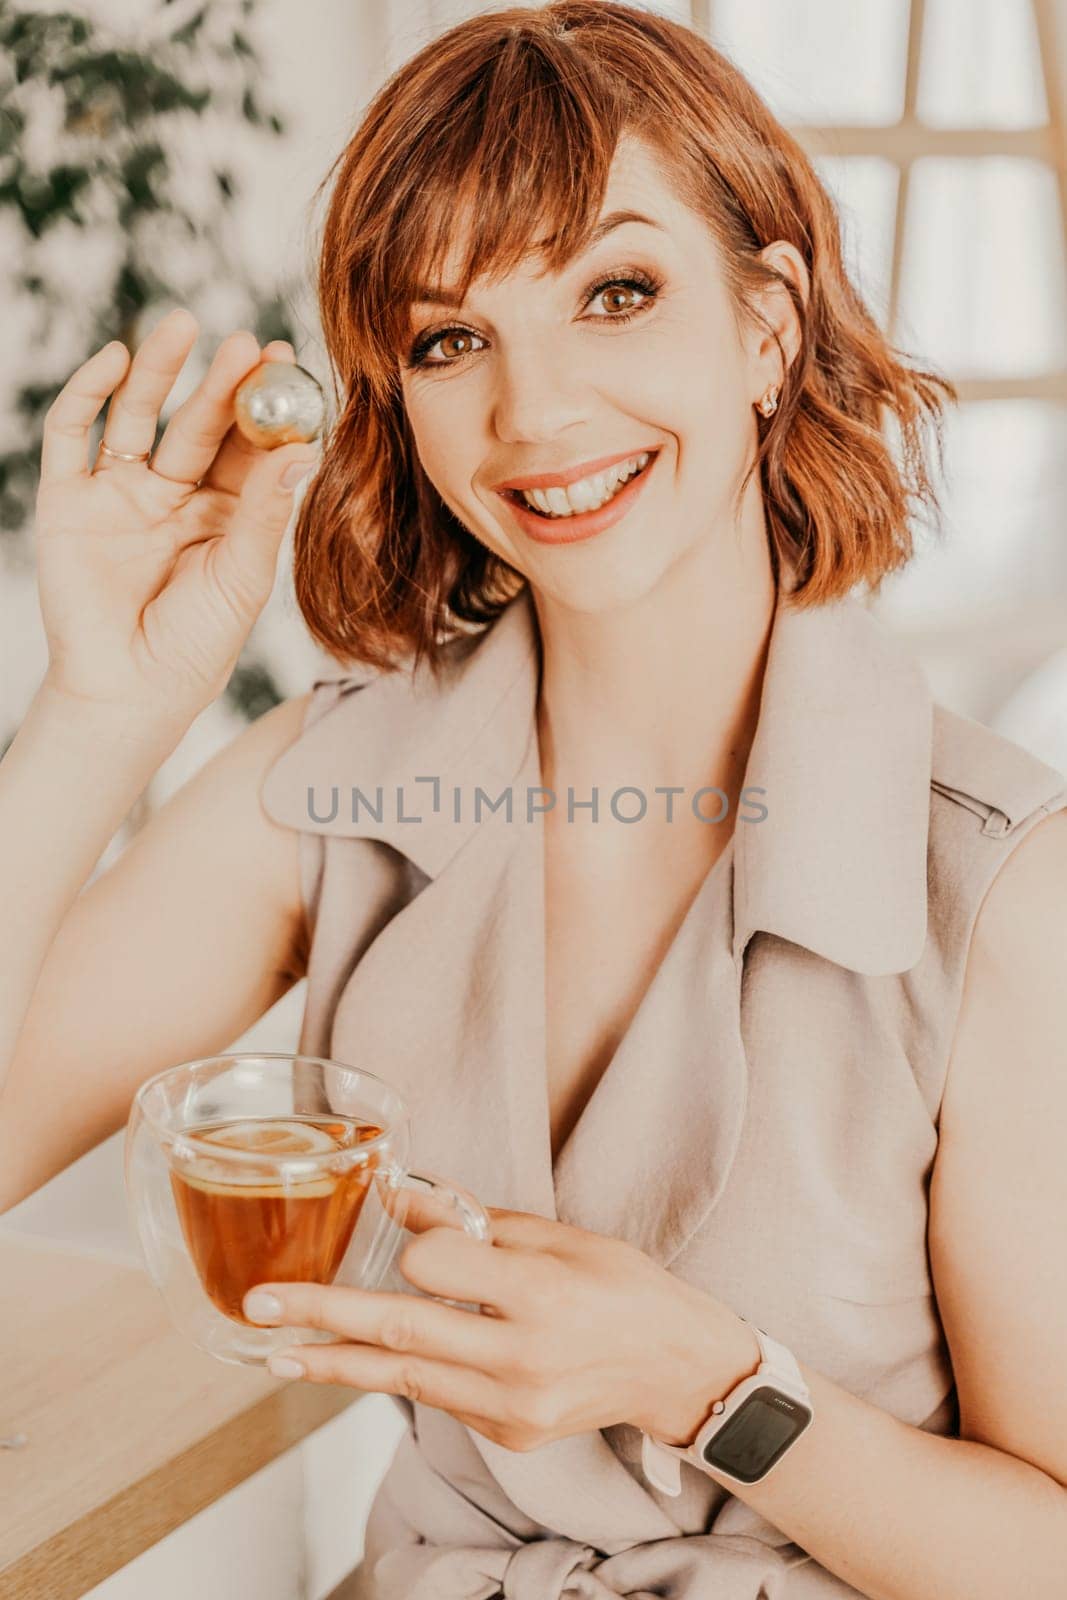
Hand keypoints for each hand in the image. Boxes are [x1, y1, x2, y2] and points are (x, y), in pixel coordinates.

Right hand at [34, 307, 319, 734]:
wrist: (126, 692)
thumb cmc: (194, 647)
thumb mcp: (242, 578)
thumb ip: (266, 513)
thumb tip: (301, 448)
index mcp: (225, 516)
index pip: (248, 448)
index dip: (264, 406)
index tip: (285, 361)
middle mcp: (174, 497)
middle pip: (198, 426)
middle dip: (219, 383)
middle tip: (243, 341)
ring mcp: (120, 495)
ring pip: (139, 417)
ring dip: (158, 371)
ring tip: (183, 325)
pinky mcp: (69, 500)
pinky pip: (74, 435)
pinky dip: (88, 393)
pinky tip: (113, 359)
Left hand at [243, 1208, 760, 1452]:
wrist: (676, 1369)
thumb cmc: (624, 1287)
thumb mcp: (561, 1235)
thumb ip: (479, 1225)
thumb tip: (403, 1199)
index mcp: (541, 1293)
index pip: (437, 1266)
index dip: (406, 1235)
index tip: (383, 1208)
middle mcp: (522, 1356)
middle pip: (400, 1333)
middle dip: (321, 1316)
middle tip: (260, 1305)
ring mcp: (512, 1404)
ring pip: (402, 1378)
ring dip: (336, 1361)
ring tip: (278, 1347)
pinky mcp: (507, 1432)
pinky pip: (435, 1395)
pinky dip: (396, 1372)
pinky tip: (360, 1358)